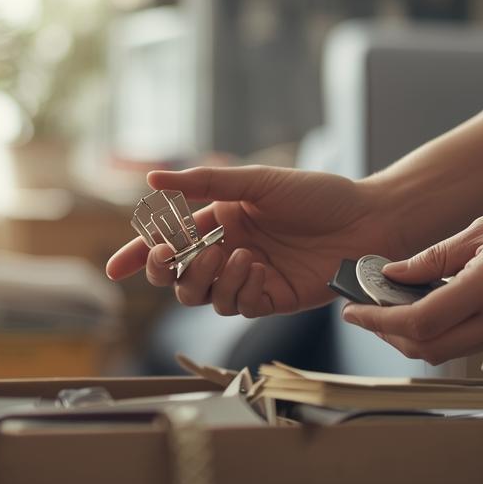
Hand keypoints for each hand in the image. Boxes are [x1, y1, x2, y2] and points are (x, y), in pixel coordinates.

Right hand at [105, 165, 400, 317]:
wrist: (367, 219)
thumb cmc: (317, 194)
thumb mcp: (257, 181)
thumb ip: (205, 182)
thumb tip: (153, 177)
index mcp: (219, 220)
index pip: (168, 243)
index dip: (139, 257)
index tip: (116, 269)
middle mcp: (228, 251)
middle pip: (177, 278)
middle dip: (167, 272)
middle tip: (172, 258)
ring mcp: (248, 278)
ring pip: (203, 297)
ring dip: (209, 279)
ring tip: (237, 256)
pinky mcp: (271, 299)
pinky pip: (239, 306)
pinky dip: (240, 290)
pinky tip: (258, 269)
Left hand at [341, 190, 482, 363]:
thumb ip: (433, 256)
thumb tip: (392, 274)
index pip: (419, 323)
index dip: (378, 321)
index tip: (353, 310)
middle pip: (428, 349)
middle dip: (390, 335)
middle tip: (367, 312)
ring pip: (448, 350)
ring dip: (414, 335)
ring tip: (392, 307)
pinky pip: (470, 340)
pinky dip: (442, 329)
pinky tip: (430, 305)